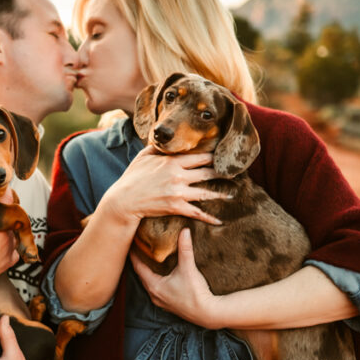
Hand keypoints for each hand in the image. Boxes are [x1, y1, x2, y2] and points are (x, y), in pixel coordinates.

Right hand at [0, 194, 17, 298]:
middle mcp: (8, 237)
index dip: (3, 194)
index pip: (8, 201)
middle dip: (2, 213)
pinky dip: (8, 246)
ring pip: (13, 232)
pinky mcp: (9, 262)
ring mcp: (10, 250)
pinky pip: (14, 250)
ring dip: (6, 229)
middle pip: (10, 217)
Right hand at [101, 148, 225, 226]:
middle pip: (207, 172)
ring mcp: (178, 192)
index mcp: (172, 161)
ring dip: (221, 194)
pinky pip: (196, 212)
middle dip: (222, 172)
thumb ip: (157, 147)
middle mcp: (178, 175)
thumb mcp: (143, 156)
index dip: (213, 156)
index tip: (223, 156)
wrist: (123, 201)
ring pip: (206, 192)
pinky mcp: (175, 207)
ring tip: (232, 194)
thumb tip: (165, 138)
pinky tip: (219, 221)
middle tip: (235, 173)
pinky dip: (209, 218)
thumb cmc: (132, 177)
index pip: (199, 156)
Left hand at [130, 228, 223, 328]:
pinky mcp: (169, 305)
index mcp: (154, 286)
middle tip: (139, 249)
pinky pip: (157, 290)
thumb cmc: (196, 293)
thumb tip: (185, 231)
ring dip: (148, 273)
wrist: (208, 313)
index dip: (134, 255)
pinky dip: (156, 281)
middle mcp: (154, 295)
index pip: (138, 267)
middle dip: (140, 262)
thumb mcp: (188, 268)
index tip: (132, 244)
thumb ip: (185, 248)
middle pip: (141, 275)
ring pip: (149, 284)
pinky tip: (162, 276)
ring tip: (148, 260)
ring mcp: (161, 302)